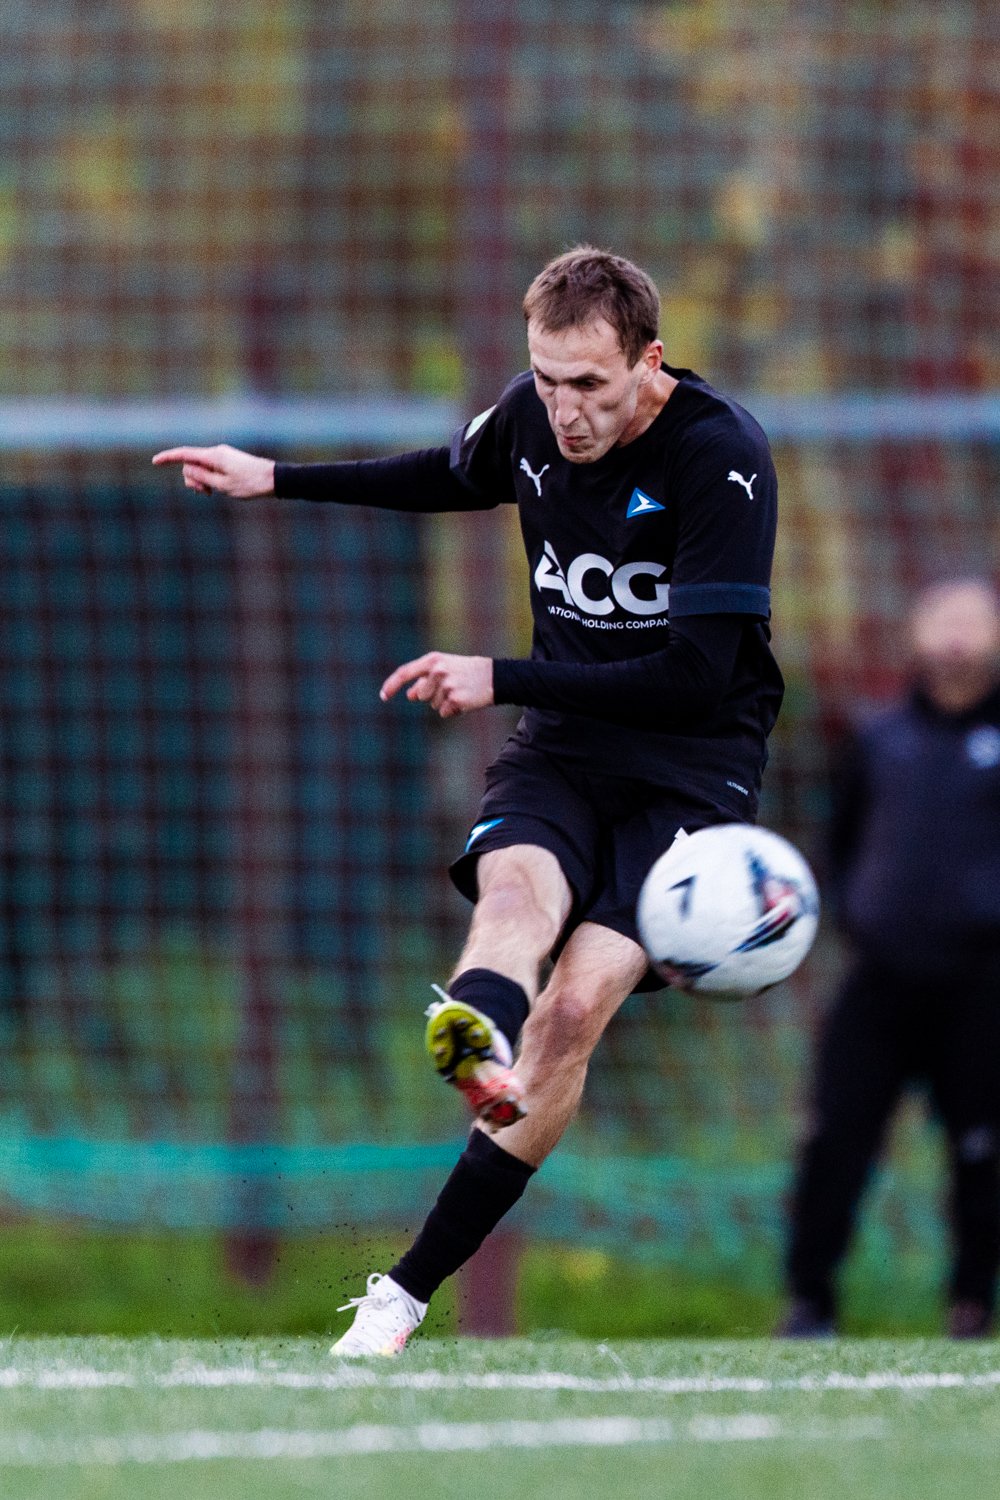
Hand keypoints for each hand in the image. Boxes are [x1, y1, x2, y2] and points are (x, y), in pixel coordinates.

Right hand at [151, 444, 274, 498]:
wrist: (273, 479)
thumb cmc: (249, 484)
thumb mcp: (222, 485)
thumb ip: (202, 477)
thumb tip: (187, 469)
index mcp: (213, 456)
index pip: (185, 454)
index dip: (168, 458)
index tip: (155, 461)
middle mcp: (216, 452)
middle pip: (191, 463)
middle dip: (192, 479)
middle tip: (206, 493)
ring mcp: (222, 455)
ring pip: (200, 467)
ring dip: (201, 481)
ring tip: (214, 493)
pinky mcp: (227, 460)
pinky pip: (210, 468)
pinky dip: (209, 479)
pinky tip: (217, 489)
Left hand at [380, 652, 493, 718]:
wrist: (495, 676)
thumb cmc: (466, 671)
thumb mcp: (445, 669)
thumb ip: (425, 680)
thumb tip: (410, 695)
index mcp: (433, 660)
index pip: (404, 673)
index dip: (391, 685)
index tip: (383, 696)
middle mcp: (438, 671)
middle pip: (420, 695)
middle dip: (431, 695)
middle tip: (451, 686)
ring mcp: (447, 686)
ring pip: (433, 705)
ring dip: (444, 703)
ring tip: (460, 691)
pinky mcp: (456, 700)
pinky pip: (444, 712)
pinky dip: (452, 710)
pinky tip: (464, 700)